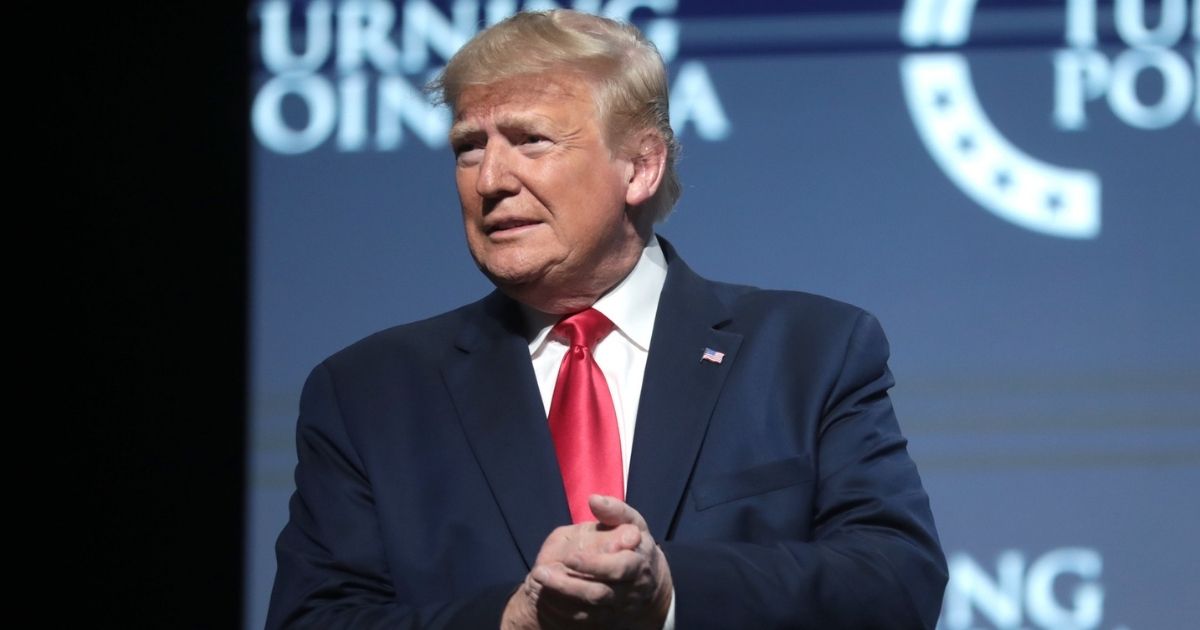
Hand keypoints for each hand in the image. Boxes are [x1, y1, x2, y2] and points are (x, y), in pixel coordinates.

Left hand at [502, 495, 672, 628]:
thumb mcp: (631, 522)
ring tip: (539, 577)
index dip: (595, 564)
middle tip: (541, 572)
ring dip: (561, 594)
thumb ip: (614, 511)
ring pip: (589, 606)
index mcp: (639, 560)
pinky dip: (564, 608)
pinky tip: (546, 593)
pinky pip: (585, 618)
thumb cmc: (633, 543)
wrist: (648, 581)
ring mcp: (619, 604)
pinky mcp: (609, 618)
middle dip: (571, 584)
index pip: (620, 567)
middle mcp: (631, 587)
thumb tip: (594, 499)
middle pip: (601, 591)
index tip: (570, 557)